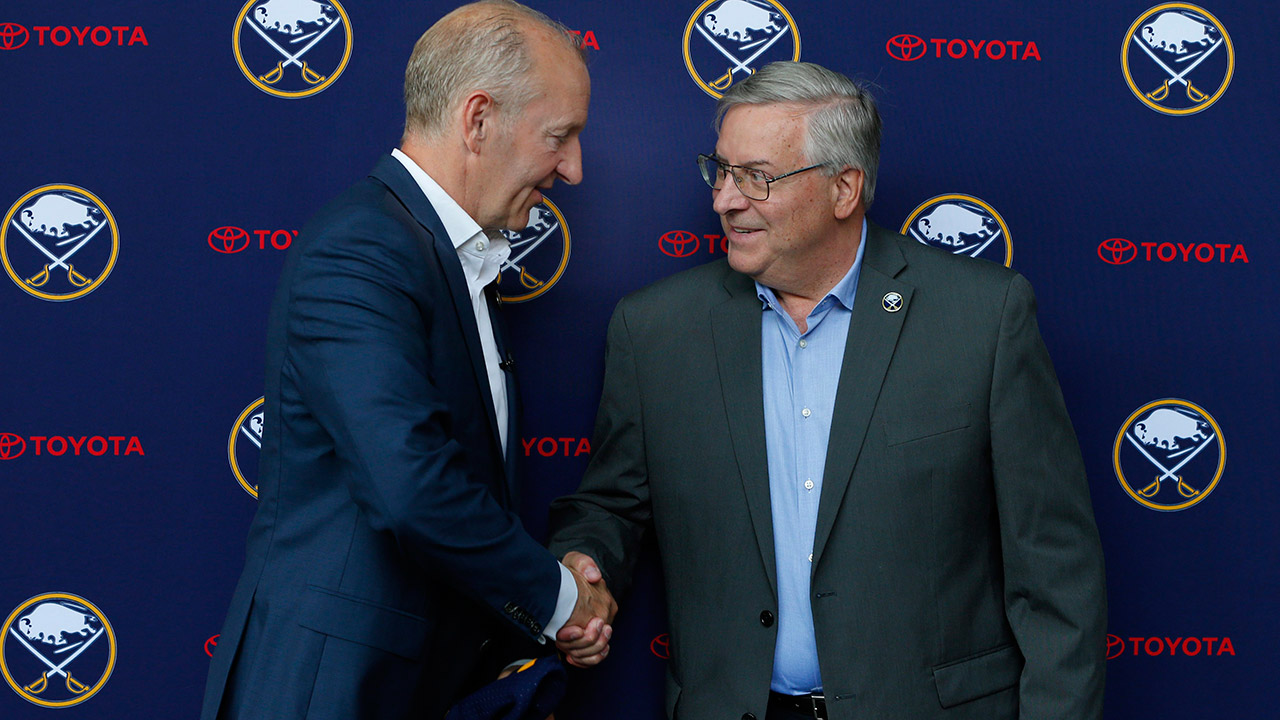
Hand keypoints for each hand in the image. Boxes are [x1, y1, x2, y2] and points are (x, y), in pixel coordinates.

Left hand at [557, 552, 616, 667]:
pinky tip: (570, 657)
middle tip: (559, 637)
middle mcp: (605, 619)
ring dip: (577, 653)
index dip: (577, 636)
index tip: (562, 631)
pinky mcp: (592, 639)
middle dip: (575, 645)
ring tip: (562, 644)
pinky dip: (583, 661)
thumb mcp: (575, 561)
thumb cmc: (572, 572)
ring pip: (595, 654)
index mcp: (605, 603)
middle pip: (595, 645)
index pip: (597, 631)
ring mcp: (599, 630)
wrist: (567, 580)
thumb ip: (585, 564)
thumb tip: (594, 577)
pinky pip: (593, 658)